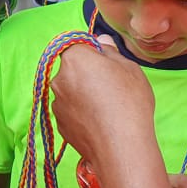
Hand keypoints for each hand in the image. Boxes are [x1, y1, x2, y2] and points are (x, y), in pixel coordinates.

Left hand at [51, 39, 156, 175]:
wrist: (121, 145)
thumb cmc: (128, 102)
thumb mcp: (129, 68)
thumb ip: (110, 51)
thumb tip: (101, 42)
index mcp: (74, 59)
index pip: (77, 45)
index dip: (93, 52)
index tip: (107, 62)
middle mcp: (58, 79)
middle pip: (72, 69)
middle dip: (87, 73)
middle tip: (111, 86)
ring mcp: (57, 103)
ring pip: (71, 91)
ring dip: (83, 94)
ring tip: (107, 107)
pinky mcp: (60, 124)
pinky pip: (71, 111)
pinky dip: (81, 113)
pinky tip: (100, 121)